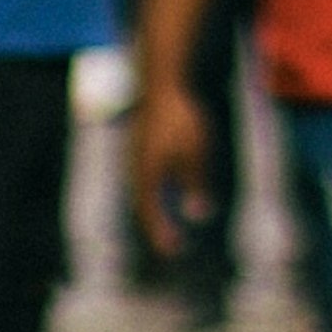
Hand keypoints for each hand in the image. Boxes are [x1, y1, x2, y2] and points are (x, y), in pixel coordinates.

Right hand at [132, 69, 214, 261]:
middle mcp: (134, 169)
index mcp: (146, 177)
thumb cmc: (182, 118)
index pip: (150, 215)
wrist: (163, 80)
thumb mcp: (196, 155)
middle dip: (155, 227)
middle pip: (141, 207)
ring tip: (165, 221)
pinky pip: (143, 175)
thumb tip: (198, 214)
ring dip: (152, 209)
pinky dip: (152, 190)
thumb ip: (196, 186)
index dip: (162, 236)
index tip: (174, 251)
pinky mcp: (138, 143)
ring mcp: (133, 155)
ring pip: (140, 191)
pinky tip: (163, 188)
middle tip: (170, 244)